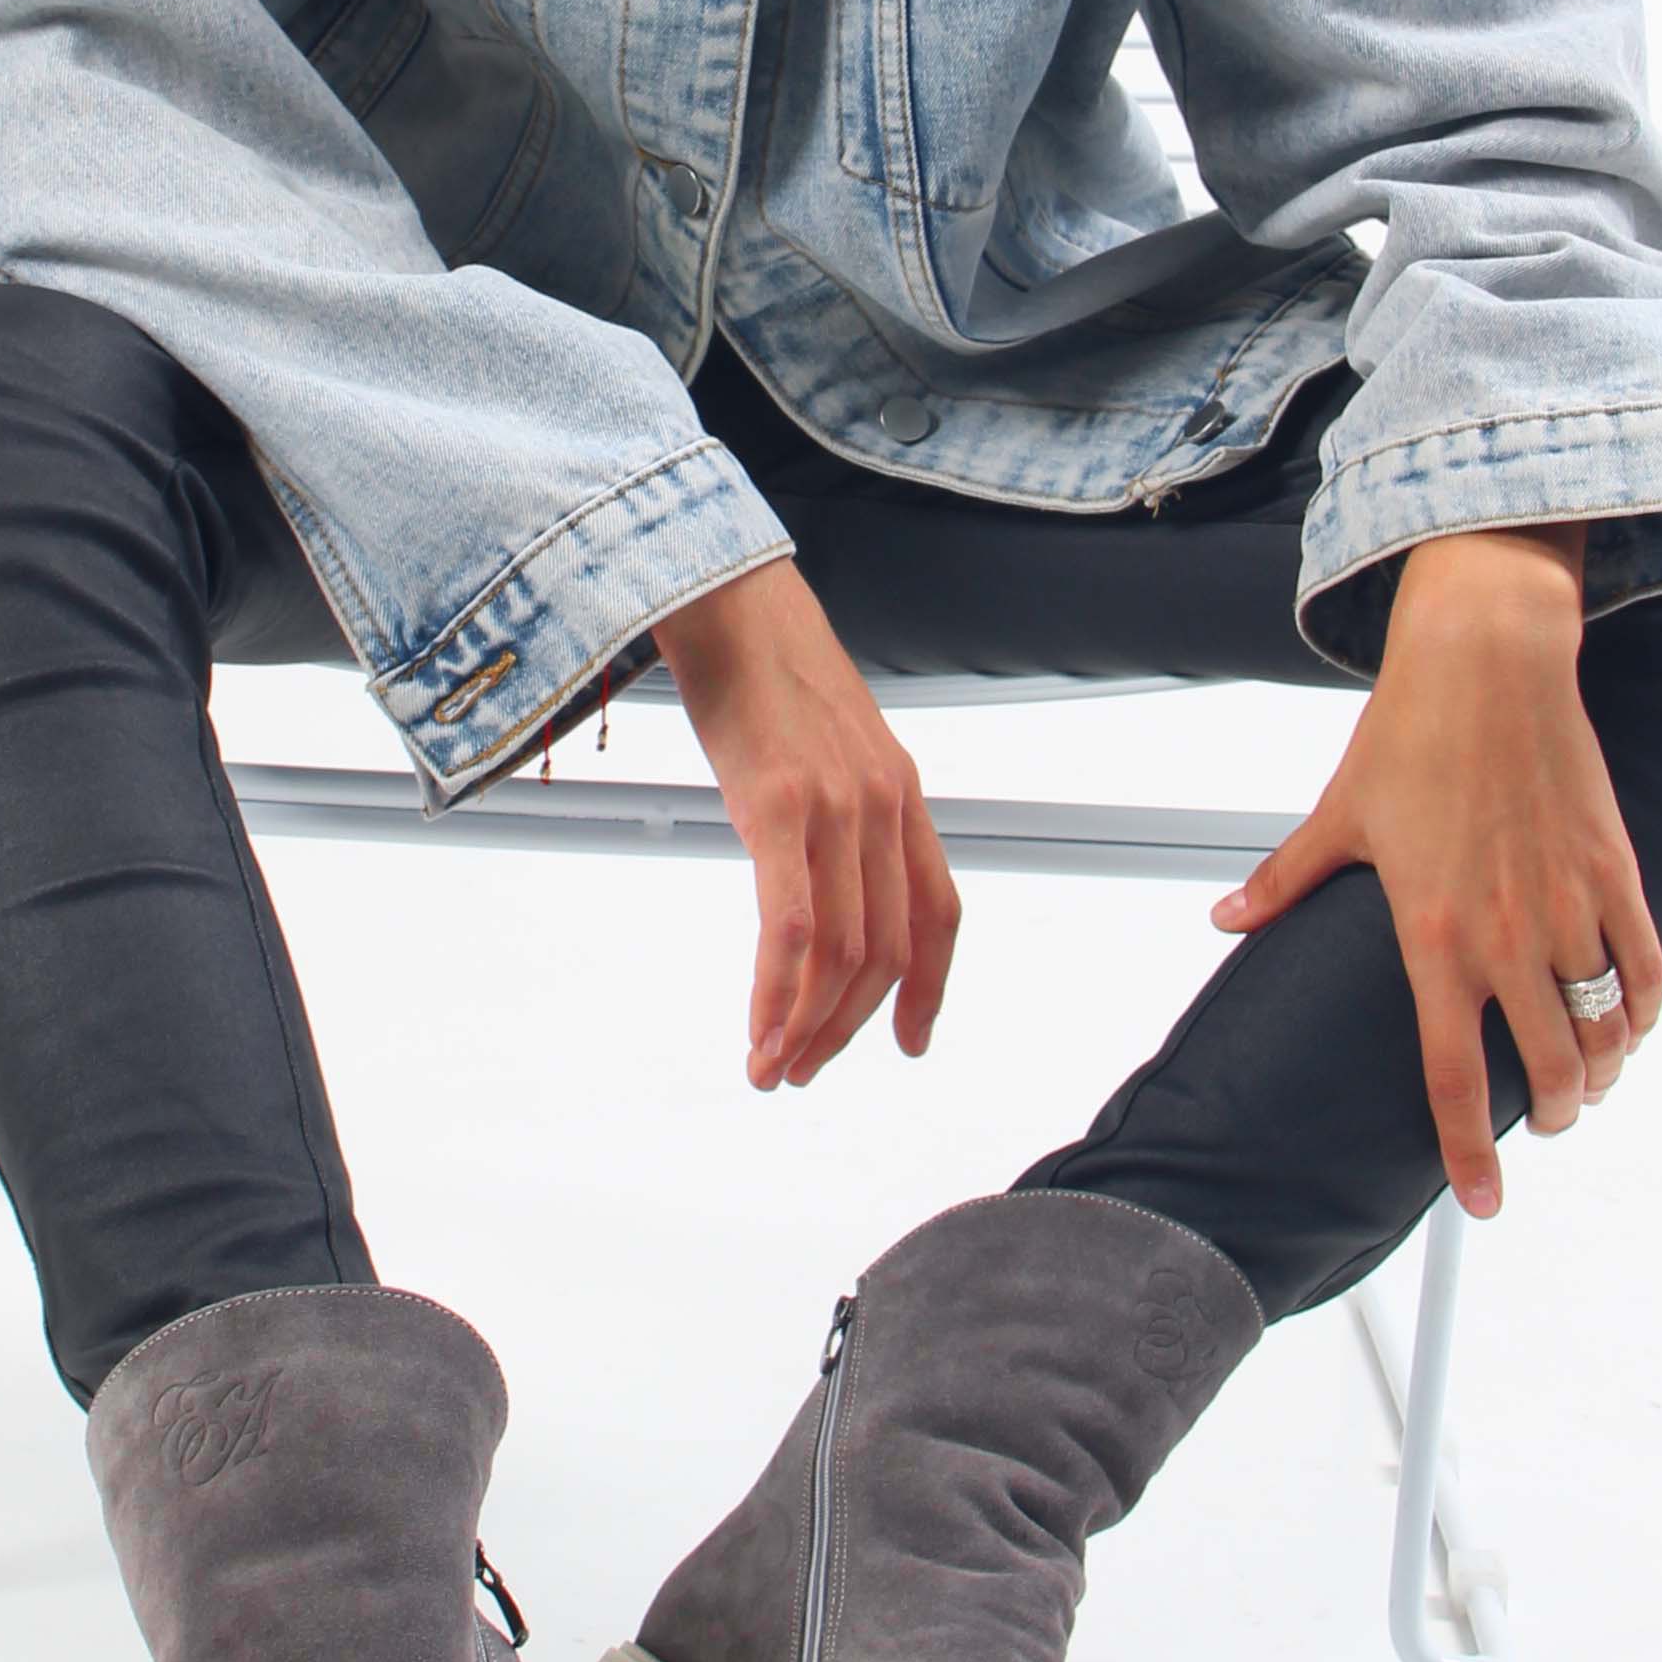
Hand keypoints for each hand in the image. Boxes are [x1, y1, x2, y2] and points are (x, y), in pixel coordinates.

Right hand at [649, 557, 962, 1089]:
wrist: (722, 592)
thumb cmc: (760, 659)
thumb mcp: (823, 738)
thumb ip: (836, 801)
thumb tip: (818, 862)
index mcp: (900, 790)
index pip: (939, 912)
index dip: (929, 989)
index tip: (909, 1042)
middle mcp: (883, 804)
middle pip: (889, 950)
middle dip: (848, 1026)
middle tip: (805, 1069)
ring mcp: (837, 806)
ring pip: (845, 953)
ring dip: (808, 1026)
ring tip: (773, 1066)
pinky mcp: (779, 805)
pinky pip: (795, 926)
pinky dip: (778, 993)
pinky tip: (758, 1030)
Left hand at [1203, 523, 1661, 1216]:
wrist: (1487, 664)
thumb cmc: (1409, 737)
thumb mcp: (1339, 817)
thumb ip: (1284, 883)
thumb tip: (1226, 919)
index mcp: (1434, 938)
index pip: (1455, 1076)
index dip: (1470, 1152)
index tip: (1483, 1201)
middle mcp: (1508, 937)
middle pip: (1552, 1069)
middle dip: (1557, 1115)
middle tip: (1551, 1124)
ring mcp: (1569, 906)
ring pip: (1607, 1029)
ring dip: (1604, 1070)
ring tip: (1591, 1080)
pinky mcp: (1614, 871)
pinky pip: (1647, 966)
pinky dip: (1644, 1009)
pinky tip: (1630, 1022)